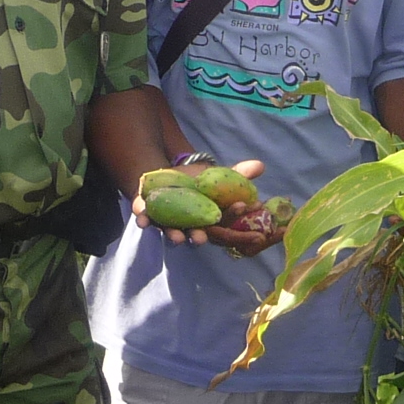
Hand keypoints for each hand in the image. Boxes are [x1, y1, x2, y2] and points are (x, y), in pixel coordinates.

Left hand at [135, 158, 277, 253]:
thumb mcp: (216, 177)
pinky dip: (144, 219)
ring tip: (177, 238)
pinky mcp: (148, 215)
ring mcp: (168, 222)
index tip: (241, 208)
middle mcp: (189, 226)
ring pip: (171, 232)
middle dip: (197, 237)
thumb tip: (261, 165)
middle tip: (200, 238)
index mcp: (208, 220)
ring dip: (173, 236)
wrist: (164, 178)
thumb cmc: (194, 184)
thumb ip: (237, 174)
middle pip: (195, 235)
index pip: (222, 222)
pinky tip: (143, 219)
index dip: (231, 216)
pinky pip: (145, 219)